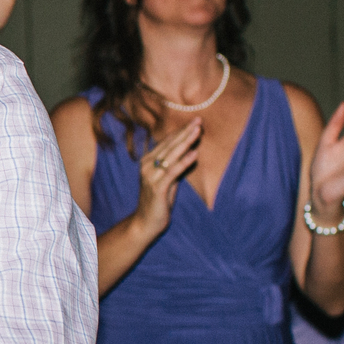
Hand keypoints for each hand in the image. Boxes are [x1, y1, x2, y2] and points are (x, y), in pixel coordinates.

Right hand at [130, 122, 199, 245]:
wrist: (145, 223)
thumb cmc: (158, 201)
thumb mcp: (168, 180)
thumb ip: (176, 166)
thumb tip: (190, 151)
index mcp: (148, 161)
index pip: (167, 142)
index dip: (181, 131)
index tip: (194, 122)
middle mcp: (147, 165)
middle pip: (169, 145)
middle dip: (185, 132)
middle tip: (198, 120)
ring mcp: (151, 176)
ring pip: (171, 155)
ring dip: (186, 142)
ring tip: (197, 131)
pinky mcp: (157, 188)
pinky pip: (173, 172)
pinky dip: (184, 162)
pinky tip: (194, 154)